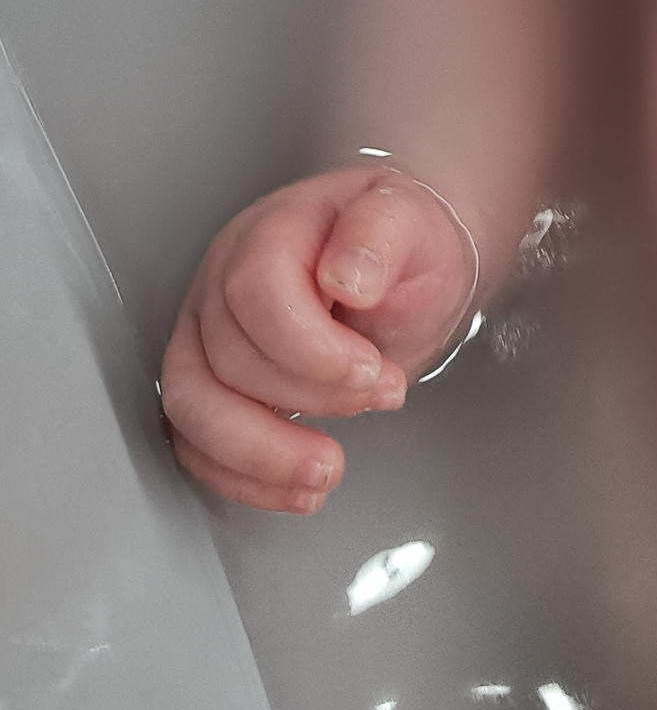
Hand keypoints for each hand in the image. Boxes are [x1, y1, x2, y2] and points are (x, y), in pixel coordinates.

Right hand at [160, 166, 477, 513]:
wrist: (399, 266)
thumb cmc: (400, 243)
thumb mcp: (411, 221)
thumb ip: (380, 235)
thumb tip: (349, 275)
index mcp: (271, 231)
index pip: (256, 289)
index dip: (308, 345)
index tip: (369, 368)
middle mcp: (223, 282)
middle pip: (226, 357)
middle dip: (305, 397)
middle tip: (376, 398)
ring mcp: (207, 335)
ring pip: (193, 407)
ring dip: (260, 454)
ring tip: (327, 469)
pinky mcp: (210, 386)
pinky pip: (196, 445)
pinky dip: (244, 478)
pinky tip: (298, 487)